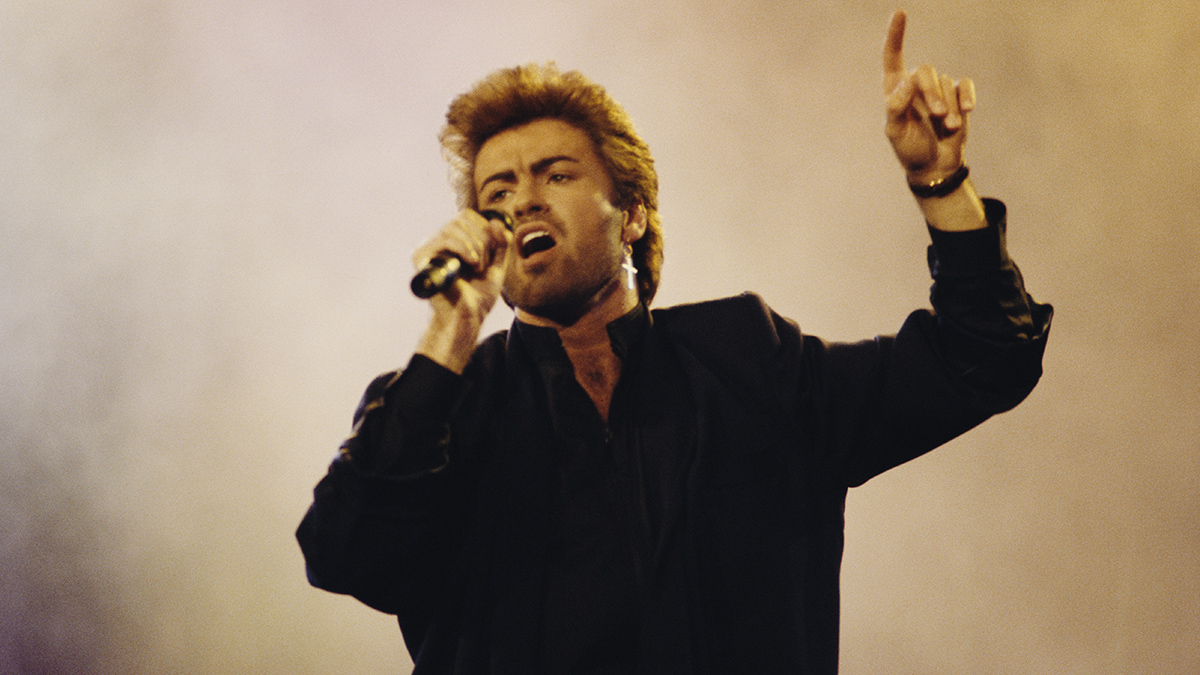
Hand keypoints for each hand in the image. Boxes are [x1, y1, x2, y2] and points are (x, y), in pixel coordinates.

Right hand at [412, 210, 511, 372]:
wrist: (466, 318)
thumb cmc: (478, 296)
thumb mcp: (497, 266)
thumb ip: (500, 243)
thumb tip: (496, 221)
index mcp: (454, 241)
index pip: (468, 216)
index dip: (485, 230)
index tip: (490, 256)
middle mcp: (438, 241)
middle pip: (463, 218)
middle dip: (482, 240)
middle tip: (483, 264)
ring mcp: (428, 248)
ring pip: (454, 227)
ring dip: (474, 247)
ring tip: (477, 267)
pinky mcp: (421, 257)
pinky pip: (444, 239)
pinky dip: (463, 249)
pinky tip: (469, 264)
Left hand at [883, 10, 974, 184]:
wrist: (935, 166)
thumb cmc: (910, 150)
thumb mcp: (895, 132)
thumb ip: (896, 107)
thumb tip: (906, 81)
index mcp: (894, 90)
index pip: (892, 57)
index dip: (895, 35)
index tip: (900, 13)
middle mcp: (915, 85)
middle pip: (925, 71)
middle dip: (932, 94)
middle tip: (937, 117)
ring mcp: (937, 89)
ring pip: (945, 82)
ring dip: (948, 106)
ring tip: (947, 127)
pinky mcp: (957, 96)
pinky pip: (964, 85)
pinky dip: (966, 97)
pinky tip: (966, 111)